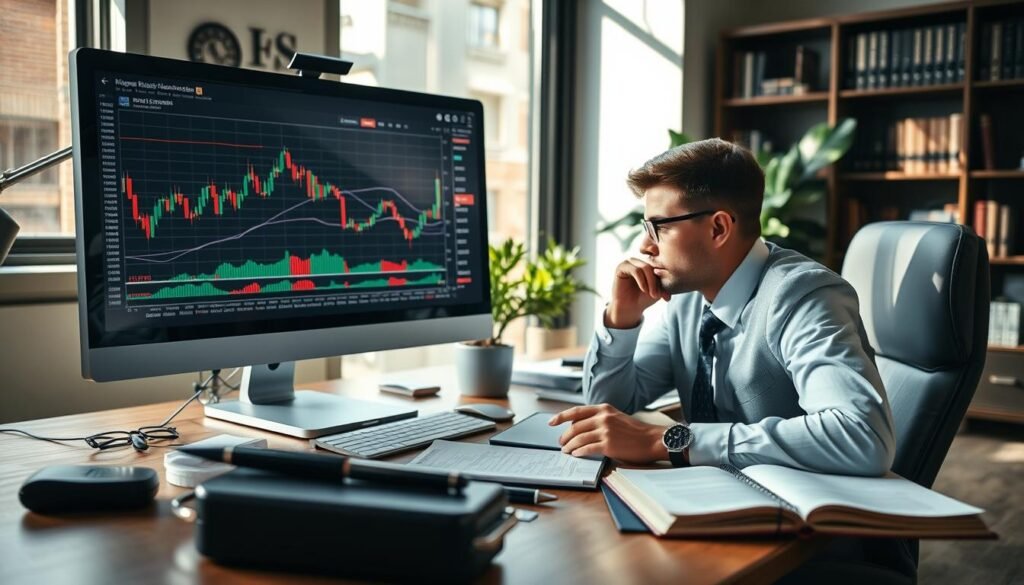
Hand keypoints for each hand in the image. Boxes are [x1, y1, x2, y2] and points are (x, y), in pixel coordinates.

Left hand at [548, 404, 668, 463]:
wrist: (652, 439)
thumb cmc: (635, 431)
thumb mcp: (616, 417)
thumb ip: (599, 418)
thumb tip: (579, 427)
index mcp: (604, 408)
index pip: (576, 411)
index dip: (561, 417)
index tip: (551, 422)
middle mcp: (603, 417)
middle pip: (575, 427)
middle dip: (564, 436)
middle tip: (561, 443)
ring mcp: (606, 431)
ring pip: (578, 438)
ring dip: (569, 446)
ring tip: (566, 451)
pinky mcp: (609, 444)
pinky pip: (587, 448)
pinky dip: (579, 452)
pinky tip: (576, 454)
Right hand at [606, 258, 669, 328]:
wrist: (629, 308)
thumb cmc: (644, 298)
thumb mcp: (659, 290)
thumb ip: (665, 282)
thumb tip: (677, 278)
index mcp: (649, 263)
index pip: (660, 263)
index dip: (665, 274)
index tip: (667, 292)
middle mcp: (639, 260)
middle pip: (653, 265)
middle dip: (657, 282)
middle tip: (658, 295)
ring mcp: (630, 262)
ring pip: (645, 267)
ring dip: (651, 282)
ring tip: (652, 294)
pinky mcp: (621, 267)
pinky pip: (636, 270)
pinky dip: (642, 281)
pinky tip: (644, 290)